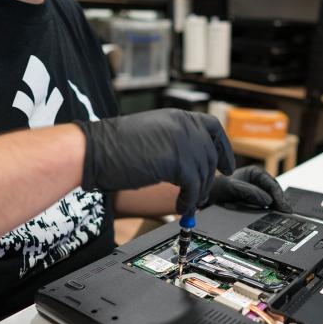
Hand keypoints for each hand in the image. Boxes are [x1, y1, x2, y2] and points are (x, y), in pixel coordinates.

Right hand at [77, 109, 234, 215]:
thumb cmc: (114, 147)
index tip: (226, 166)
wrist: (96, 150)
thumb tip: (192, 166)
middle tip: (199, 195)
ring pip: (204, 173)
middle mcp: (184, 126)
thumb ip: (175, 144)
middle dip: (207, 179)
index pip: (213, 128)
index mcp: (177, 117)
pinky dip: (190, 200)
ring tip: (186, 203)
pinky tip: (181, 207)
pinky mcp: (179, 161)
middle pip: (210, 156)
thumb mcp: (153, 136)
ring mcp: (183, 142)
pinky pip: (194, 186)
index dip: (223, 149)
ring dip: (197, 193)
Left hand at [204, 165, 292, 212]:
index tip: (284, 206)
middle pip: (274, 193)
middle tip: (287, 213)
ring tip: (283, 218)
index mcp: (255, 173)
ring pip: (270, 202)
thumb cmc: (217, 188)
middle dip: (280, 203)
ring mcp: (256, 194)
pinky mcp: (253, 204)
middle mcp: (258, 183)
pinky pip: (264, 208)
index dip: (279, 196)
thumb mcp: (232, 187)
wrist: (206, 198)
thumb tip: (268, 201)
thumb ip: (250, 192)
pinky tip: (273, 220)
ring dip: (276, 209)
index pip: (271, 184)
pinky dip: (269, 214)